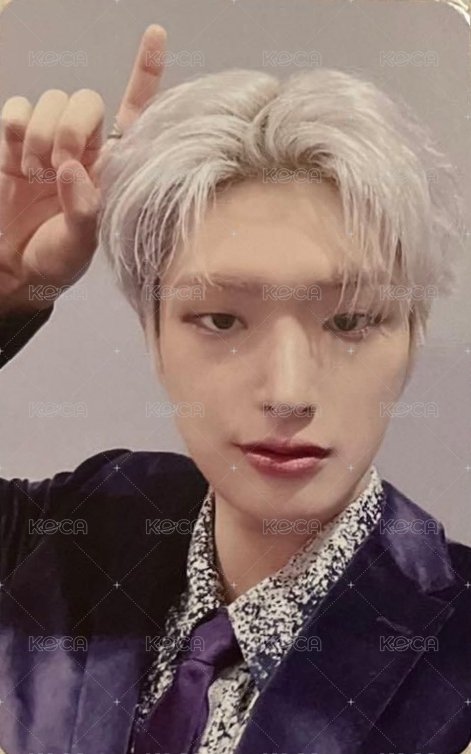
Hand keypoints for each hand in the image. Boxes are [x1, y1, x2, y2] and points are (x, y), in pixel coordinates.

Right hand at [0, 23, 166, 312]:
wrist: (15, 267)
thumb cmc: (57, 259)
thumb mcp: (79, 245)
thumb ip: (82, 211)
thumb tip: (71, 169)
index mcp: (111, 169)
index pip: (134, 114)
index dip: (145, 74)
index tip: (156, 36)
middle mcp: (85, 149)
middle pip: (86, 100)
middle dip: (70, 128)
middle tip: (58, 168)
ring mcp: (49, 143)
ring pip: (51, 100)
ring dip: (40, 135)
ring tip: (35, 176)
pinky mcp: (15, 143)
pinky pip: (16, 108)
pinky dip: (14, 126)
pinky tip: (16, 157)